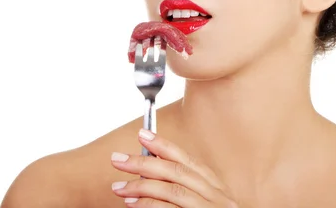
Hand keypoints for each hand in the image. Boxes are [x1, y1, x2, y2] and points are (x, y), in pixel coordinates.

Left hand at [110, 128, 238, 207]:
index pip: (187, 160)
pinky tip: (132, 203)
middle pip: (177, 173)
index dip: (164, 145)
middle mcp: (217, 198)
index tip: (142, 135)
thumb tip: (147, 170)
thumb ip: (180, 188)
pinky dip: (148, 205)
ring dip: (141, 186)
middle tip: (118, 159)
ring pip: (172, 191)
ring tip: (119, 187)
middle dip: (144, 163)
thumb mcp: (201, 204)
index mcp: (216, 189)